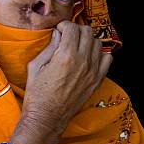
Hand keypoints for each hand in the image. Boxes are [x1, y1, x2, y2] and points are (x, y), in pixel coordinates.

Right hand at [10, 21, 112, 143]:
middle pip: (87, 32)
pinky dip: (100, 54)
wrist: (47, 118)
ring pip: (98, 43)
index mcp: (66, 55)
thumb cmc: (38, 94)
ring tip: (77, 46)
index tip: (59, 30)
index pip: (72, 28)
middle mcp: (83, 61)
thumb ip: (50, 46)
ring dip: (87, 40)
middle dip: (76, 30)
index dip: (64, 25)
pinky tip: (89, 57)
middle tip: (68, 36)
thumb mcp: (36, 66)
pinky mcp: (97, 81)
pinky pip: (107, 59)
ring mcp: (93, 71)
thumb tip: (58, 34)